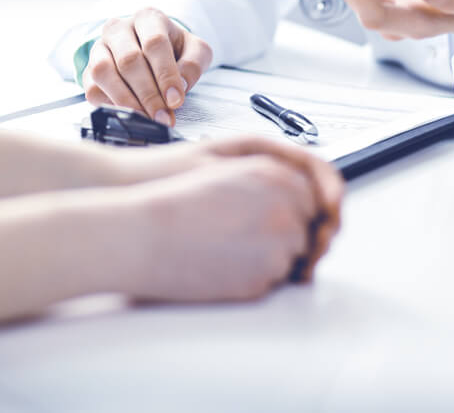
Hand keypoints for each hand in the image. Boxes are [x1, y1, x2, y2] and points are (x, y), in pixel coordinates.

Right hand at [82, 9, 212, 125]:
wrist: (152, 51)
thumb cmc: (175, 49)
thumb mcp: (195, 51)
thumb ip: (193, 64)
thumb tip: (180, 85)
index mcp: (148, 18)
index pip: (154, 43)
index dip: (165, 74)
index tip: (176, 100)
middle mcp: (119, 29)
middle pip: (129, 60)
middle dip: (148, 94)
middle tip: (163, 116)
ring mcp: (99, 48)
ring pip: (103, 72)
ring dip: (126, 101)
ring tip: (147, 118)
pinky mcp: (89, 69)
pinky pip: (92, 88)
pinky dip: (110, 105)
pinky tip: (130, 115)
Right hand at [119, 151, 343, 301]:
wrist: (141, 235)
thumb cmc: (173, 203)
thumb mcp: (228, 170)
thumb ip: (270, 181)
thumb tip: (295, 201)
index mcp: (276, 176)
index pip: (313, 198)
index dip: (295, 210)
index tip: (278, 218)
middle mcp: (284, 210)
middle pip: (307, 230)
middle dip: (284, 235)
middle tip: (244, 235)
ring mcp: (278, 248)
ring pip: (293, 259)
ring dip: (270, 257)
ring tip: (227, 247)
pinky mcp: (263, 280)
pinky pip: (273, 283)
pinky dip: (254, 277)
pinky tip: (223, 263)